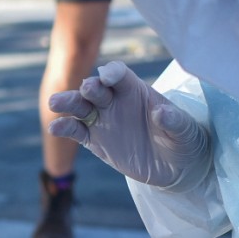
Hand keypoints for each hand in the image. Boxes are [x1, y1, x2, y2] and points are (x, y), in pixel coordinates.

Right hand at [49, 61, 211, 191]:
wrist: (175, 166)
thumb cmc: (182, 139)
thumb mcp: (184, 130)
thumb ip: (174, 120)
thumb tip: (161, 112)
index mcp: (135, 90)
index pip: (120, 75)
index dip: (114, 73)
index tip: (109, 76)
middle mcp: (115, 100)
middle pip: (96, 88)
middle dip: (90, 87)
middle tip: (86, 90)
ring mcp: (103, 119)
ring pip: (81, 107)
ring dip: (68, 103)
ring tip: (55, 103)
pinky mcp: (96, 140)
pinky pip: (77, 132)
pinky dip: (66, 128)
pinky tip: (55, 127)